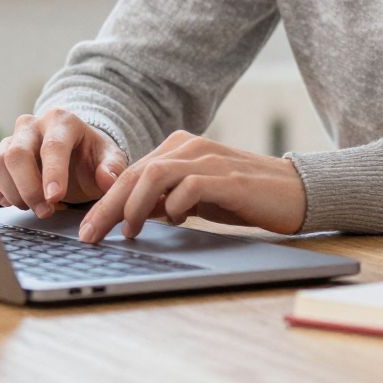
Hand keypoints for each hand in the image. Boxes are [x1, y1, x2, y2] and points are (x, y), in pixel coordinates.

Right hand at [0, 108, 128, 218]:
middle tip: (45, 212)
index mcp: (62, 121)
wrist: (73, 156)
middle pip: (16, 155)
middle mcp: (31, 125)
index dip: (52, 174)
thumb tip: (107, 180)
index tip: (55, 198)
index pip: (52, 146)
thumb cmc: (91, 158)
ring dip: (12, 192)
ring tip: (32, 206)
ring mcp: (10, 139)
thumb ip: (112, 168)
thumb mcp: (110, 160)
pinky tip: (12, 201)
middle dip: (29, 189)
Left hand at [77, 132, 307, 241]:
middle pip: (135, 172)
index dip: (104, 201)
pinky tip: (177, 221)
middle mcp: (191, 147)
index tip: (87, 229)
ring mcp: (210, 159)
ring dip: (134, 206)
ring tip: (130, 231)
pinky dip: (175, 206)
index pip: (130, 172)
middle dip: (107, 207)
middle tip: (90, 235)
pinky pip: (188, 187)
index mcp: (181, 147)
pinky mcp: (229, 178)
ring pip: (154, 175)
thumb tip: (132, 216)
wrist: (295, 193)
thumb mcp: (198, 197)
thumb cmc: (244, 197)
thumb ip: (168, 198)